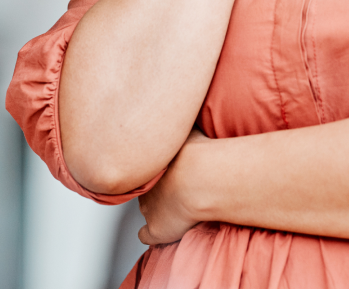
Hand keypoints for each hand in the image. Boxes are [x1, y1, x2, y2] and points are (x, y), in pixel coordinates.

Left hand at [138, 129, 211, 245]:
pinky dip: (152, 234)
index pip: (145, 166)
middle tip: (174, 183)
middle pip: (144, 186)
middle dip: (156, 186)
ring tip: (173, 206)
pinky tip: (162, 230)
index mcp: (151, 163)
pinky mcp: (157, 229)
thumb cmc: (199, 152)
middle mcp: (146, 184)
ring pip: (145, 208)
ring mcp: (148, 208)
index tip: (170, 167)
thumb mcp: (189, 127)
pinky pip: (145, 235)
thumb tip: (181, 113)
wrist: (203, 178)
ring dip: (155, 208)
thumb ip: (181, 124)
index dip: (159, 168)